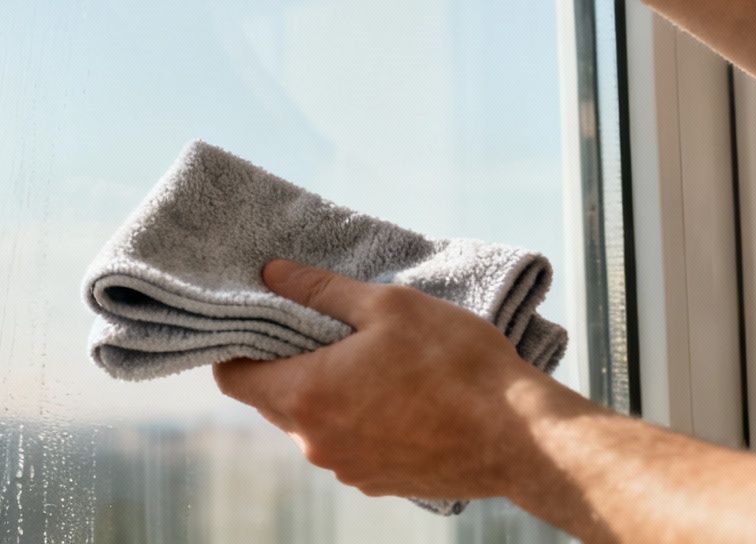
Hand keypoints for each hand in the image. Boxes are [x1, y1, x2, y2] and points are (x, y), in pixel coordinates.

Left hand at [211, 259, 581, 504]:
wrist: (522, 438)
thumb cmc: (456, 364)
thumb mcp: (387, 306)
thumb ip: (319, 290)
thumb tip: (273, 274)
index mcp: (306, 397)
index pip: (233, 378)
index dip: (237, 347)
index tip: (259, 322)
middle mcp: (316, 444)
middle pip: (272, 399)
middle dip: (285, 364)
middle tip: (319, 327)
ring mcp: (348, 470)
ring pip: (312, 423)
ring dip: (325, 391)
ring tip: (365, 357)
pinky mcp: (379, 483)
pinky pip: (347, 444)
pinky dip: (355, 418)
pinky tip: (392, 392)